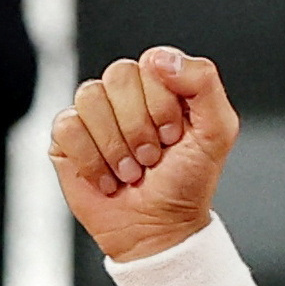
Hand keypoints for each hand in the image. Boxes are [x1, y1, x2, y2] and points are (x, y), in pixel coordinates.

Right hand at [48, 48, 240, 263]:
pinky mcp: (67, 136)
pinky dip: (92, 160)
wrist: (159, 227)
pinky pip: (68, 126)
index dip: (162, 102)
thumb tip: (161, 58)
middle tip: (152, 156)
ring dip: (116, 146)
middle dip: (140, 126)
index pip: (152, 62)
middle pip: (118, 76)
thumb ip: (204, 85)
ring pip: (90, 97)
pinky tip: (108, 178)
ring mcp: (94, 112)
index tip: (174, 136)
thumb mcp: (217, 132)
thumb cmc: (188, 181)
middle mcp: (126, 93)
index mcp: (162, 84)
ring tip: (131, 170)